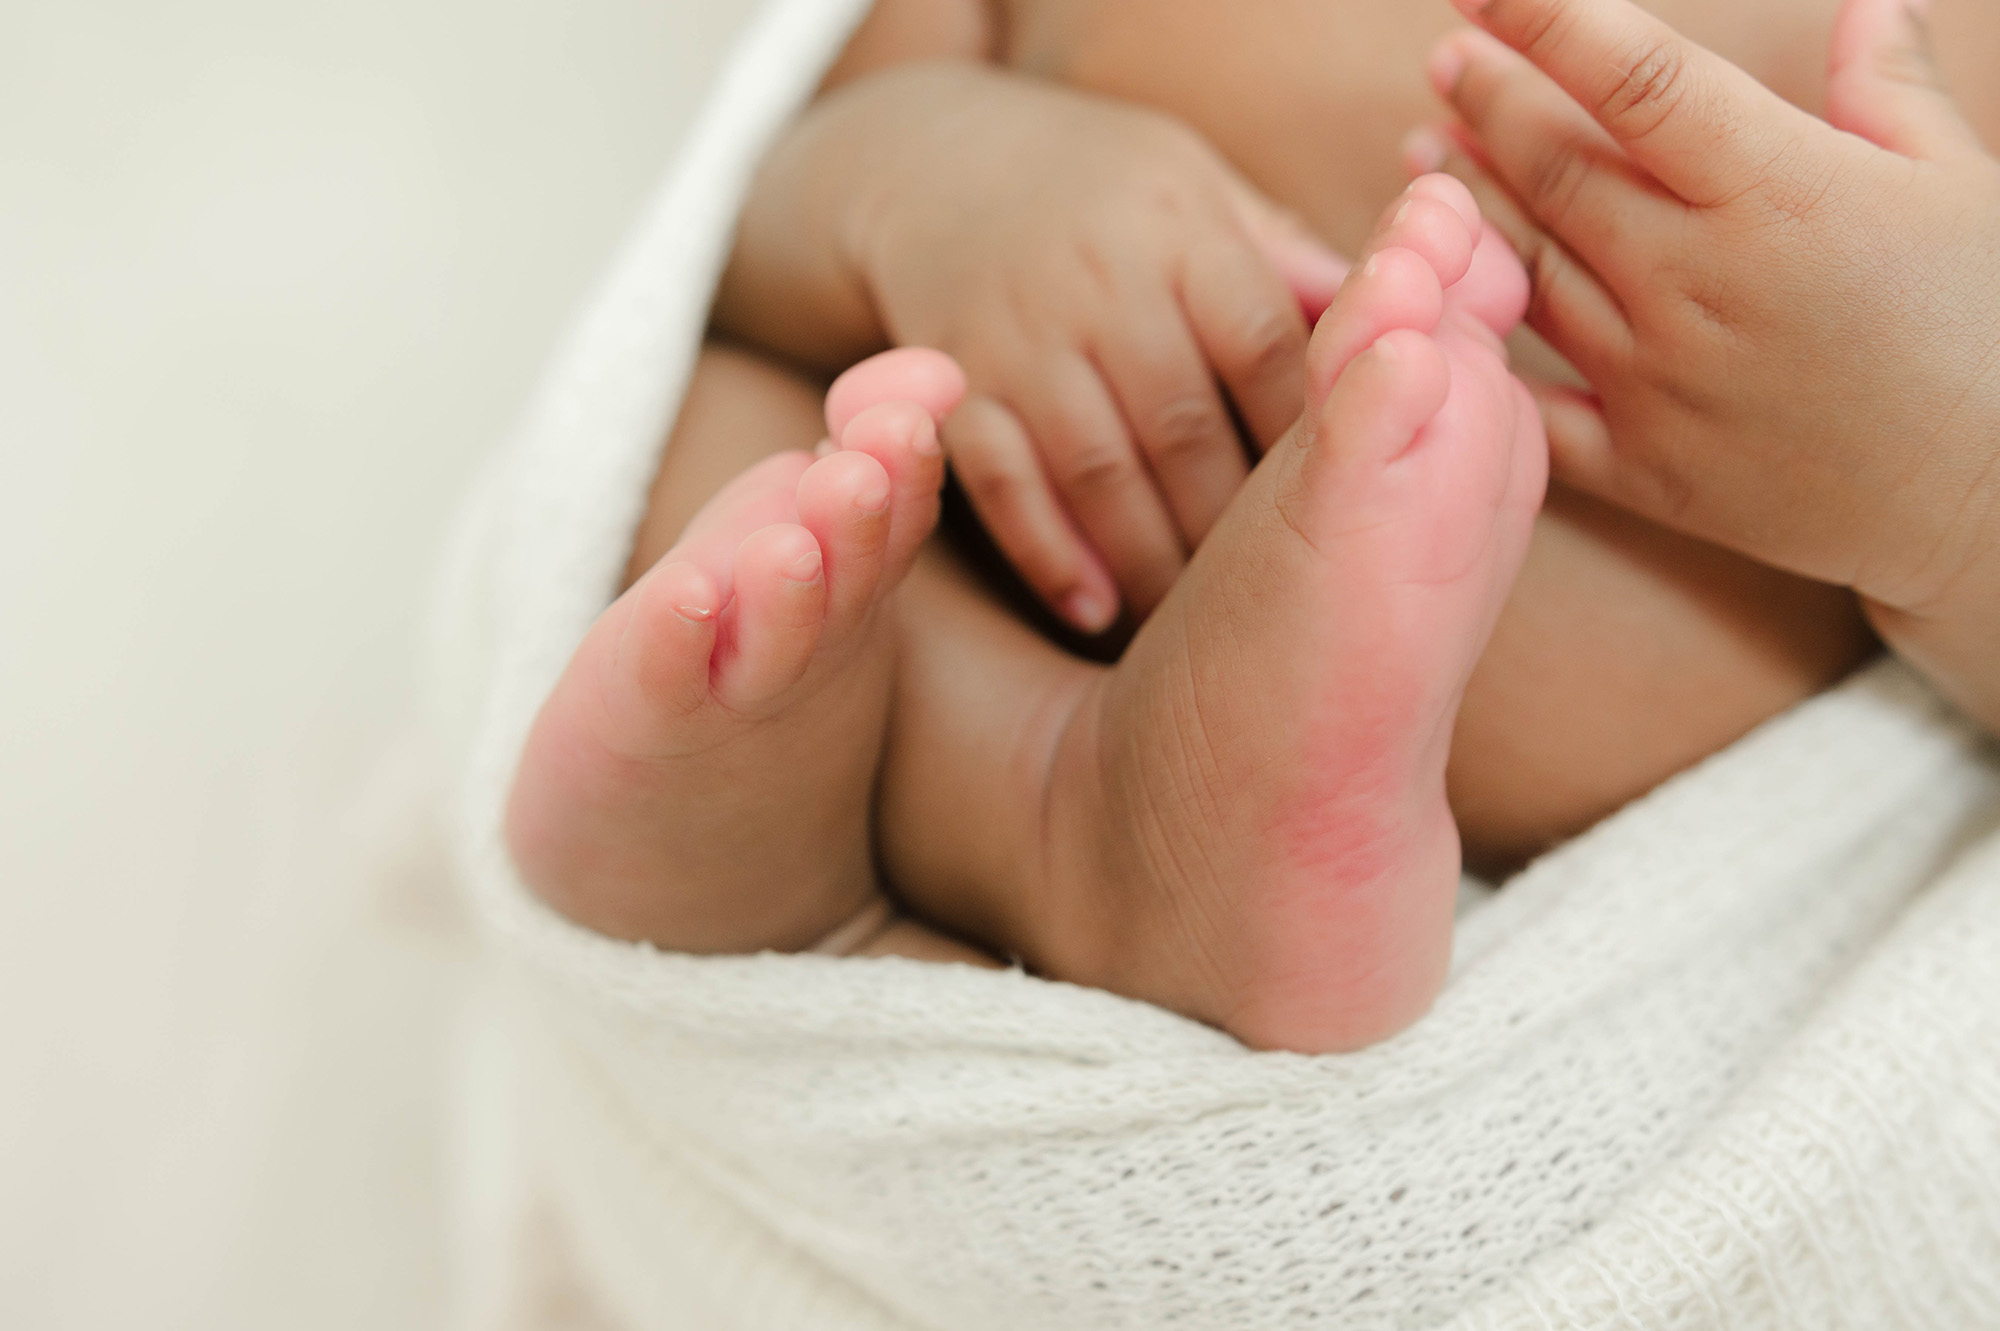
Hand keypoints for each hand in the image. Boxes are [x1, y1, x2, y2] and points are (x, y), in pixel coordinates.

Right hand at [824, 64, 1349, 628]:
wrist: (941, 164)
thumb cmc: (1112, 190)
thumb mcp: (1204, 189)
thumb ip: (1288, 263)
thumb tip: (1409, 316)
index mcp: (1183, 234)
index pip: (1265, 347)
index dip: (1311, 435)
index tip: (1348, 507)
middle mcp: (1102, 286)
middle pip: (1184, 427)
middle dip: (1235, 527)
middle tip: (1283, 603)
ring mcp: (1022, 339)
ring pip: (1097, 472)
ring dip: (1150, 560)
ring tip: (1196, 626)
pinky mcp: (955, 383)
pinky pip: (1000, 483)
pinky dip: (1049, 553)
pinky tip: (1096, 612)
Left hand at [1412, 0, 1999, 728]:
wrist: (1988, 502)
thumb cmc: (1987, 329)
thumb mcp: (1960, 188)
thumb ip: (1890, 92)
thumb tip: (1866, 2)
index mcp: (1782, 194)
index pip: (1634, 79)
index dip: (1544, 20)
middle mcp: (1701, 283)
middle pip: (1558, 170)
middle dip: (1489, 102)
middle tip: (1446, 61)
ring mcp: (1661, 381)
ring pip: (1530, 271)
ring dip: (1467, 206)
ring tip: (1426, 151)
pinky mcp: (1642, 467)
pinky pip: (1531, 400)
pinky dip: (1478, 346)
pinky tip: (1439, 297)